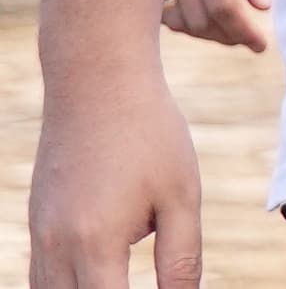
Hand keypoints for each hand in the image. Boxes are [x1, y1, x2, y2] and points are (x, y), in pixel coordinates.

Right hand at [30, 66, 200, 288]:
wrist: (97, 84)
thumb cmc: (148, 135)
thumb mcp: (181, 196)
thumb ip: (181, 257)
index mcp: (95, 245)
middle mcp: (57, 248)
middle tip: (142, 282)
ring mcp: (40, 236)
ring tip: (124, 278)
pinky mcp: (38, 223)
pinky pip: (42, 277)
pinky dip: (66, 287)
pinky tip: (99, 278)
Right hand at [164, 0, 276, 49]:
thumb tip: (260, 6)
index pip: (224, 5)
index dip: (244, 30)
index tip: (261, 44)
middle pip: (199, 19)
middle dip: (227, 33)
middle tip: (251, 33)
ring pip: (178, 18)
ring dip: (206, 29)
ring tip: (232, 24)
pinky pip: (160, 6)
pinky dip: (183, 16)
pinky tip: (203, 10)